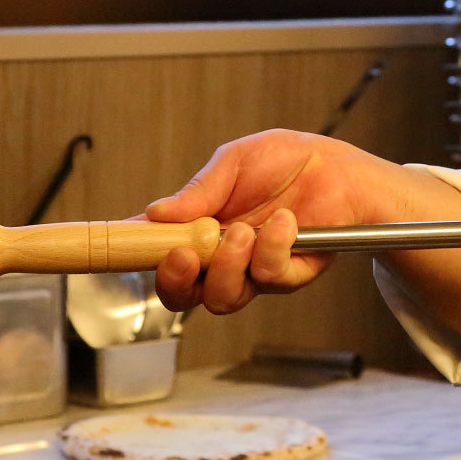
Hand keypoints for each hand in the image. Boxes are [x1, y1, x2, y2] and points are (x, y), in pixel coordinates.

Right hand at [145, 130, 460, 315]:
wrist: (339, 168)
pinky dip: (274, 249)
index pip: (156, 252)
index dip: (136, 256)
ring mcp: (250, 272)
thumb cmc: (285, 162)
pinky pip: (268, 279)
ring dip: (229, 265)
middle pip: (181, 294)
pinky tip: (285, 222)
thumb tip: (155, 212)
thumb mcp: (234, 163)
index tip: (122, 246)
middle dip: (176, 280)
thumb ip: (198, 191)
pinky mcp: (286, 278)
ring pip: (222, 297)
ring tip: (245, 230)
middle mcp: (218, 257)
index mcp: (196, 228)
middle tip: (185, 254)